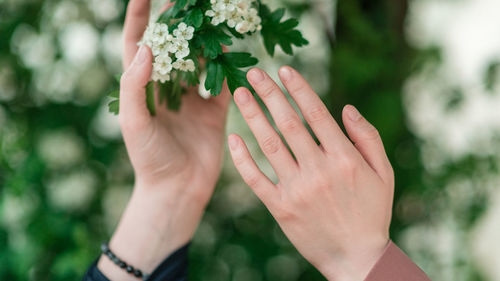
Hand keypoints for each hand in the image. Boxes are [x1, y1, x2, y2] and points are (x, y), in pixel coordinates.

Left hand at [98, 0, 230, 278]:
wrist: (178, 190)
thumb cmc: (149, 159)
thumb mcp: (135, 123)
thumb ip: (135, 86)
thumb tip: (147, 48)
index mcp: (144, 88)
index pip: (138, 45)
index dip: (140, 19)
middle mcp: (168, 88)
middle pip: (174, 47)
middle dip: (180, 23)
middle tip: (190, 1)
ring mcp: (193, 98)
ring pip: (201, 61)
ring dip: (207, 41)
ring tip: (214, 18)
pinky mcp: (215, 110)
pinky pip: (224, 83)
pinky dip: (229, 67)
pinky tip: (233, 49)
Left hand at [228, 67, 393, 280]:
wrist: (356, 257)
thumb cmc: (371, 211)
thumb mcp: (382, 172)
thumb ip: (368, 137)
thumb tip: (346, 108)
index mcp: (344, 158)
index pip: (316, 113)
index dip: (298, 89)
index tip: (284, 70)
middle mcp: (318, 170)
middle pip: (289, 123)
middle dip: (270, 94)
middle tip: (254, 73)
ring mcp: (297, 189)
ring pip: (269, 145)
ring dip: (253, 116)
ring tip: (240, 94)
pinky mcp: (281, 208)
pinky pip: (256, 179)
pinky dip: (242, 159)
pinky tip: (234, 138)